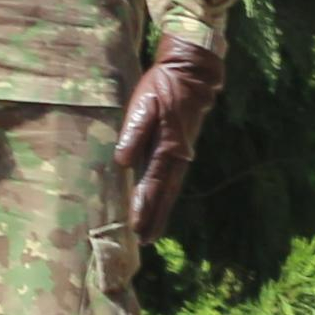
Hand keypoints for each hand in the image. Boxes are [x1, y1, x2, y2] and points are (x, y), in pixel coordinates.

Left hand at [114, 35, 224, 229]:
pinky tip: (160, 203)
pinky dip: (165, 195)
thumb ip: (134, 131)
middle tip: (145, 241)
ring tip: (152, 232)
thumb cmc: (163, 86)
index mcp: (167, 147)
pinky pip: (172, 179)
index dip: (144, 207)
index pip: (152, 184)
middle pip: (165, 194)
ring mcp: (182, 154)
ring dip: (161, 211)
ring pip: (170, 189)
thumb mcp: (144, 103)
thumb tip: (123, 161)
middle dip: (155, 218)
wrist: (192, 73)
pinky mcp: (181, 149)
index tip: (136, 228)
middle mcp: (177, 156)